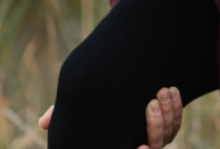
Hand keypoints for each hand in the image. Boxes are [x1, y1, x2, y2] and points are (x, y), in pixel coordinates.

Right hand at [37, 86, 181, 147]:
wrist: (129, 77)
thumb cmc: (100, 93)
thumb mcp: (82, 102)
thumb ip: (63, 113)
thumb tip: (42, 122)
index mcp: (119, 141)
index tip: (141, 145)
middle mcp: (140, 143)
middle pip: (154, 144)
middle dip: (156, 124)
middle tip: (152, 101)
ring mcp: (157, 135)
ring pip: (168, 133)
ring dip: (167, 112)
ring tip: (161, 90)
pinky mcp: (171, 123)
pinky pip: (177, 122)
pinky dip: (177, 106)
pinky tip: (172, 90)